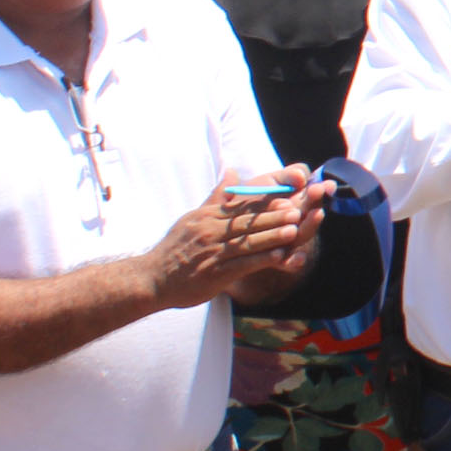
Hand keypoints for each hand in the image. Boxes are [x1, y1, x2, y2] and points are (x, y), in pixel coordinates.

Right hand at [145, 165, 327, 308]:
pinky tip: (280, 256)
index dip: (265, 202)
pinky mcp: (214, 273)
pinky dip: (262, 259)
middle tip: (299, 209)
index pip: (241, 207)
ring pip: (247, 242)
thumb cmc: (176, 249)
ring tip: (295, 230)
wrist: (151, 279)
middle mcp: (210, 232)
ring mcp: (212, 253)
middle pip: (247, 222)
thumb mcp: (193, 218)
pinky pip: (242, 264)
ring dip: (273, 236)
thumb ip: (216, 197)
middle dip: (274, 216)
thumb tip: (232, 171)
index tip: (287, 195)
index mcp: (207, 217)